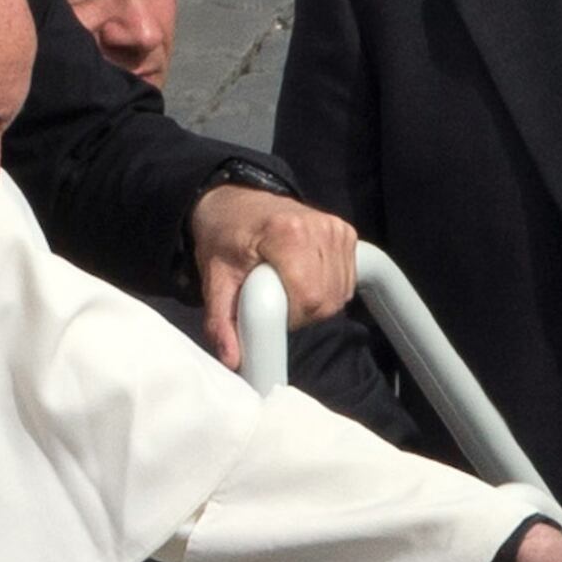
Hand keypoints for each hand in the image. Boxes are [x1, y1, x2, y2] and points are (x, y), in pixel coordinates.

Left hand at [190, 185, 359, 362]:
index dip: (291, 316)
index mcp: (287, 233)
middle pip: (327, 300)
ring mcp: (337, 229)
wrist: (237, 201)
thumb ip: (221, 320)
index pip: (310, 297)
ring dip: (315, 302)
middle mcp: (319, 228)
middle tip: (275, 297)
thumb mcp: (215, 277)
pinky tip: (304, 276)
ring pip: (340, 294)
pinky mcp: (346, 234)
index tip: (268, 305)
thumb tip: (232, 359)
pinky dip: (328, 289)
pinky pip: (346, 282)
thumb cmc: (225, 236)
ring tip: (288, 285)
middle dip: (302, 312)